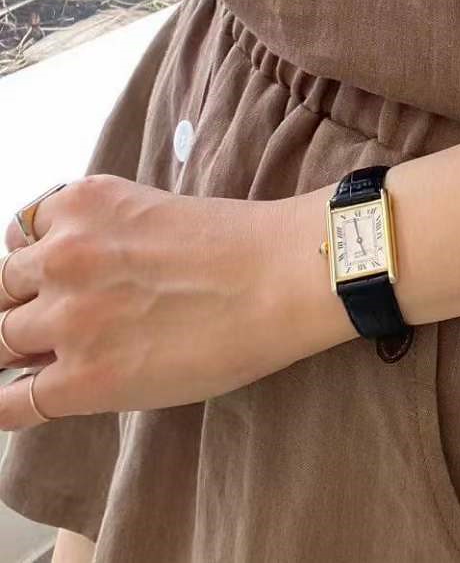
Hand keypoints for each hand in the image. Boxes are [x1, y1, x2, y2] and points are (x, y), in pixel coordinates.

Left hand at [0, 174, 356, 430]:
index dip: (34, 261)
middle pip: (3, 287)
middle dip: (23, 305)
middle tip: (55, 322)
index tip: (47, 279)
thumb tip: (75, 271)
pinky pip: (8, 403)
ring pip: (0, 340)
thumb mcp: (152, 210)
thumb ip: (103, 234)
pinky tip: (15, 406)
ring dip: (21, 351)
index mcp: (82, 204)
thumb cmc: (237, 242)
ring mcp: (66, 319)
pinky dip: (4, 407)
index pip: (21, 233)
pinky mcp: (81, 379)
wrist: (280, 277)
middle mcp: (62, 255)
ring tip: (54, 360)